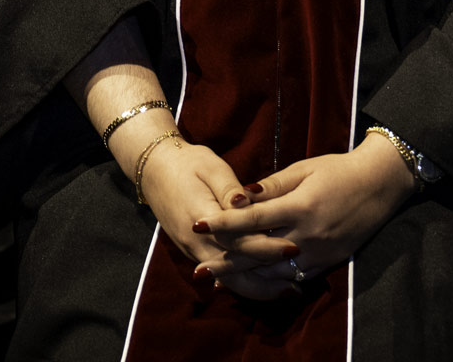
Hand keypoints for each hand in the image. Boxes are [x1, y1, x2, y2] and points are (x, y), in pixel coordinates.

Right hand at [139, 138, 297, 301]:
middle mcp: (195, 242)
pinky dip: (243, 281)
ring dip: (256, 287)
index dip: (266, 247)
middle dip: (266, 280)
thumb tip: (245, 202)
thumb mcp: (210, 167)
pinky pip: (221, 273)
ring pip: (227, 279)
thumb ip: (229, 188)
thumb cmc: (188, 163)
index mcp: (201, 218)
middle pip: (234, 271)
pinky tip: (264, 285)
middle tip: (297, 284)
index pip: (238, 241)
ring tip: (287, 290)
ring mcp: (193, 250)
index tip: (294, 248)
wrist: (155, 169)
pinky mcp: (194, 252)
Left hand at [192, 134, 416, 297]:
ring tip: (221, 280)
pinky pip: (296, 276)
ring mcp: (320, 252)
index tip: (199, 225)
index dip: (224, 224)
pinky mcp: (329, 262)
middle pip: (260, 252)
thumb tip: (240, 196)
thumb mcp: (305, 169)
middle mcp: (308, 234)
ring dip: (248, 276)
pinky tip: (255, 281)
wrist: (379, 184)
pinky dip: (273, 279)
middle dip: (228, 262)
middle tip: (201, 270)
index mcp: (300, 206)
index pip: (253, 218)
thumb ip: (272, 185)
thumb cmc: (338, 169)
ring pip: (275, 271)